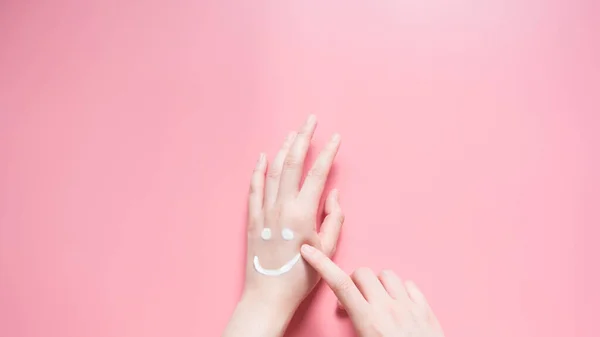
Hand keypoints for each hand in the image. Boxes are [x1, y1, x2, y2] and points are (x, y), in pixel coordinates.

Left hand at [223, 115, 343, 336]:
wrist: (269, 294)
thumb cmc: (301, 275)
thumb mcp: (327, 249)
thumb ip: (334, 219)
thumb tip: (334, 195)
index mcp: (303, 212)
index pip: (318, 173)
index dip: (327, 152)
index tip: (335, 137)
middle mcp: (282, 206)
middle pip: (293, 162)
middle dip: (303, 137)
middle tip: (310, 120)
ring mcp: (264, 211)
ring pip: (273, 171)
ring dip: (283, 148)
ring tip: (292, 132)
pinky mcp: (252, 219)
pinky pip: (254, 188)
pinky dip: (257, 170)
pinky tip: (261, 157)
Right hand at [301, 245, 444, 336]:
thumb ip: (352, 324)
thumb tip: (342, 312)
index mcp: (368, 321)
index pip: (340, 284)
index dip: (322, 264)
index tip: (309, 251)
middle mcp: (387, 309)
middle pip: (362, 273)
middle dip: (354, 281)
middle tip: (355, 298)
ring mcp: (408, 307)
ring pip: (387, 274)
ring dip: (378, 283)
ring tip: (378, 299)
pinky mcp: (425, 309)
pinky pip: (410, 285)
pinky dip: (401, 289)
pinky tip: (399, 303)